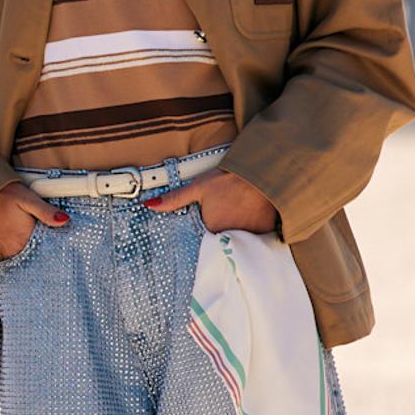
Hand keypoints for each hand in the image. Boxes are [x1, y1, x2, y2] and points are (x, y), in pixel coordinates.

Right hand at [0, 182, 69, 258]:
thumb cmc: (3, 194)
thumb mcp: (27, 198)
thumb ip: (46, 212)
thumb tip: (65, 220)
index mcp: (24, 238)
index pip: (47, 250)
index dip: (56, 247)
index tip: (65, 244)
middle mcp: (14, 248)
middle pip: (36, 256)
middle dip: (46, 252)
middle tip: (57, 246)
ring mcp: (4, 249)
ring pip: (25, 257)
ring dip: (34, 253)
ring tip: (43, 246)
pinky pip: (13, 256)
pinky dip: (21, 252)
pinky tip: (26, 244)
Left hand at [144, 169, 276, 234]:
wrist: (260, 172)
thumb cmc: (227, 179)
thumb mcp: (198, 187)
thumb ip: (175, 199)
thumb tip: (148, 205)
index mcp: (212, 230)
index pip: (207, 240)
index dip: (209, 231)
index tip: (214, 222)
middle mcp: (230, 238)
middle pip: (223, 241)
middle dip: (224, 234)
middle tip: (229, 216)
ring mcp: (249, 237)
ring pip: (240, 241)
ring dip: (239, 233)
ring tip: (241, 217)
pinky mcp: (265, 233)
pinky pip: (257, 239)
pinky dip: (255, 232)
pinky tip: (253, 218)